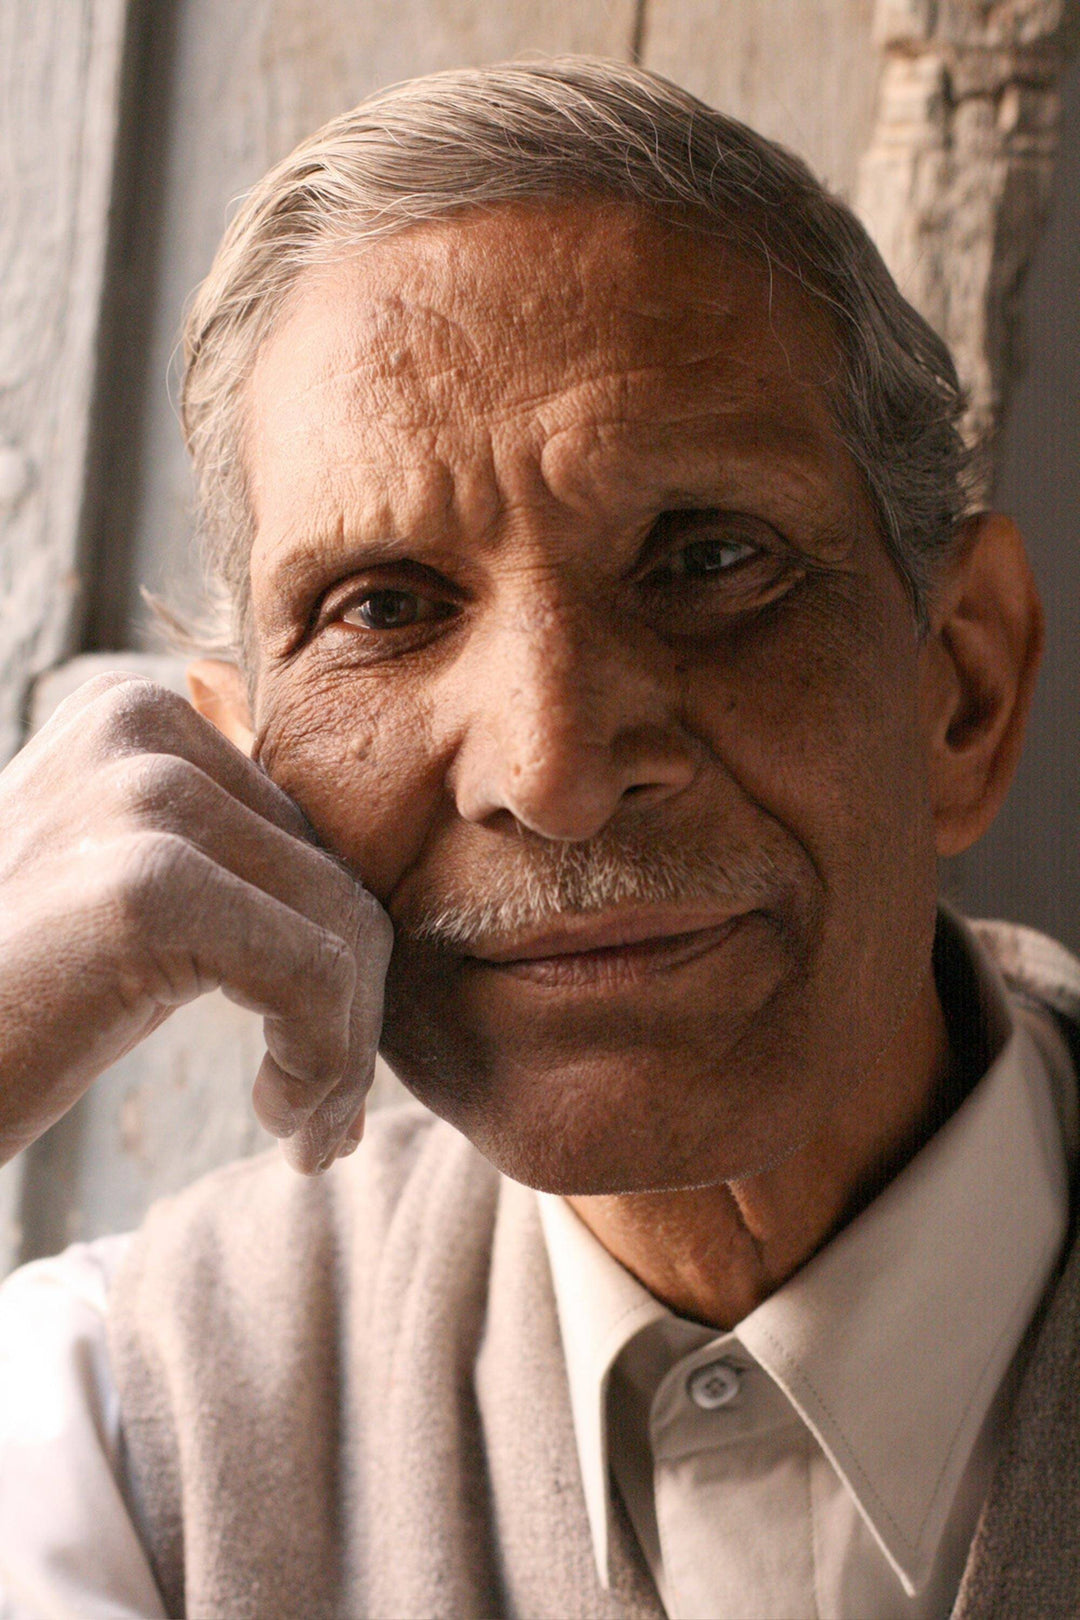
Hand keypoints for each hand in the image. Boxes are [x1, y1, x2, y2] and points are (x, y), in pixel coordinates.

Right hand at [0, 672, 391, 1173]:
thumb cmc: (5, 1004)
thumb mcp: (119, 900)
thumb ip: (226, 871)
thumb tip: (369, 918)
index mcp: (140, 719)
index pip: (312, 840)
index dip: (336, 962)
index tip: (317, 1060)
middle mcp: (143, 731)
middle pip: (337, 880)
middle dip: (352, 1013)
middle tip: (325, 1117)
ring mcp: (143, 798)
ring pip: (345, 930)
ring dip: (345, 1051)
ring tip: (308, 1131)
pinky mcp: (149, 887)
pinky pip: (314, 976)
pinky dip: (322, 1063)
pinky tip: (278, 1119)